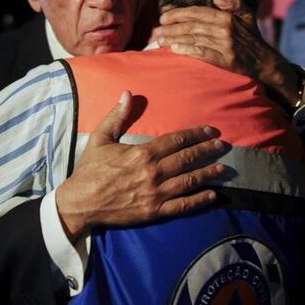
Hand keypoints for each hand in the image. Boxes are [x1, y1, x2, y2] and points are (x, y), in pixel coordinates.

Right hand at [55, 91, 228, 241]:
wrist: (81, 202)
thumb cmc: (90, 169)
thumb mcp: (100, 138)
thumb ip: (116, 116)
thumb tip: (127, 93)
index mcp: (142, 153)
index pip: (176, 140)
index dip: (196, 134)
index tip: (211, 131)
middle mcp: (153, 172)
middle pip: (187, 159)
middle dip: (207, 151)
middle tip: (223, 146)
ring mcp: (155, 193)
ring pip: (189, 182)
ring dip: (208, 174)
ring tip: (223, 169)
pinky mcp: (154, 211)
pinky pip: (182, 206)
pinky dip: (199, 201)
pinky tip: (212, 195)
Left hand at [154, 0, 300, 100]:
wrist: (265, 62)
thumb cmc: (252, 37)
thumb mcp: (248, 15)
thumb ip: (234, 3)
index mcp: (227, 17)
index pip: (197, 12)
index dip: (178, 13)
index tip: (163, 17)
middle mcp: (225, 29)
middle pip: (191, 26)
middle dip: (171, 28)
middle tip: (156, 31)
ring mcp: (225, 45)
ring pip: (194, 39)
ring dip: (174, 39)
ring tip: (159, 41)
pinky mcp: (226, 60)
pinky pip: (202, 53)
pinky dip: (187, 50)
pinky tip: (175, 50)